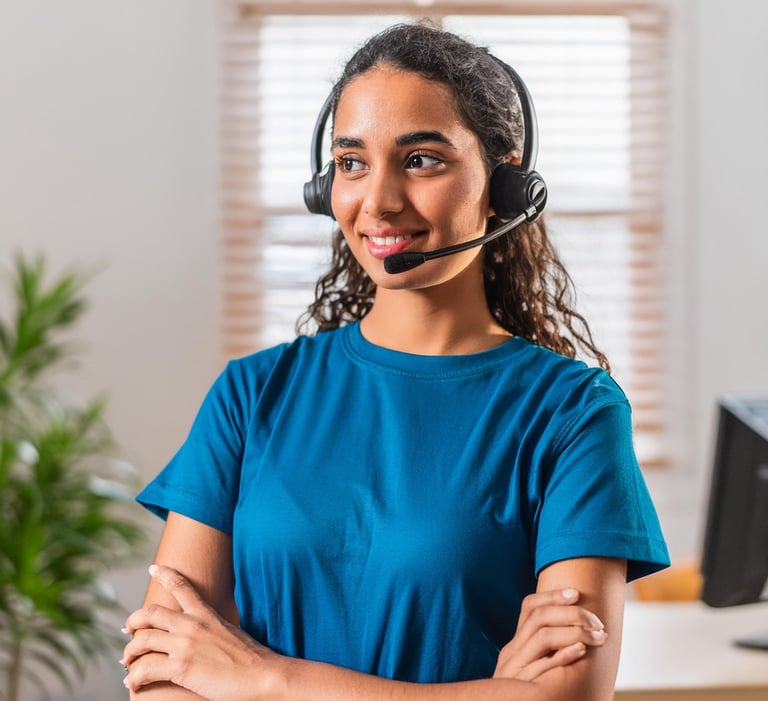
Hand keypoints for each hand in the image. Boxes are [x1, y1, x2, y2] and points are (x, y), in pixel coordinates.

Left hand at [121, 565, 282, 699]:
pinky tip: (132, 682)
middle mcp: (192, 625)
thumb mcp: (232, 632)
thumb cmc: (252, 658)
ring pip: (143, 639)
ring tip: (126, 660)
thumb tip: (210, 635)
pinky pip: (145, 669)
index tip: (154, 568)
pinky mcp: (181, 667)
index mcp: (206, 614)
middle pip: (152, 612)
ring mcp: (185, 645)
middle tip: (127, 628)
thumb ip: (215, 629)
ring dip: (129, 651)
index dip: (165, 574)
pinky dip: (133, 676)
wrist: (262, 674)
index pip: (182, 587)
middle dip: (133, 619)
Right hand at [493, 588, 607, 681]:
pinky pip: (543, 667)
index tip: (576, 592)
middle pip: (539, 618)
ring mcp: (516, 669)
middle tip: (598, 622)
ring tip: (598, 636)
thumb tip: (575, 631)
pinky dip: (563, 655)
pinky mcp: (523, 688)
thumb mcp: (528, 670)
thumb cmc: (523, 696)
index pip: (528, 607)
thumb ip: (544, 652)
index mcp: (515, 644)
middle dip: (571, 614)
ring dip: (574, 632)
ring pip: (542, 637)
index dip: (552, 596)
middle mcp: (513, 652)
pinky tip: (581, 651)